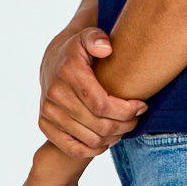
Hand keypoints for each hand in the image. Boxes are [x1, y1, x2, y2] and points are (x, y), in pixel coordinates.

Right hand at [39, 25, 147, 155]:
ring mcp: (48, 112)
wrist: (53, 61)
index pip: (101, 105)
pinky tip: (108, 139)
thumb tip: (106, 49)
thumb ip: (97, 38)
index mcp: (68, 73)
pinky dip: (94, 150)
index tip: (141, 106)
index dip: (126, 111)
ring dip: (113, 138)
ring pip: (90, 140)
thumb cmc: (79, 50)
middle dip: (125, 125)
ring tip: (124, 126)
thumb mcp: (88, 36)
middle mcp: (55, 94)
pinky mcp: (45, 125)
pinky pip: (73, 149)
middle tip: (136, 118)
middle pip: (99, 125)